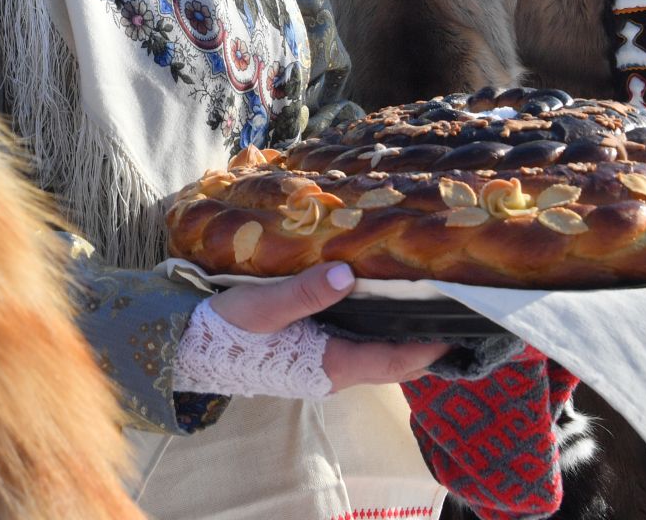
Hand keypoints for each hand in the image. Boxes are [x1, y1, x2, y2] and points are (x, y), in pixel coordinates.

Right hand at [208, 262, 449, 390]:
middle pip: (391, 362)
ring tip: (423, 302)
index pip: (393, 361)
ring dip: (399, 335)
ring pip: (374, 354)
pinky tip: (375, 302)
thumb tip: (349, 273)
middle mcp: (332, 371)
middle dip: (423, 342)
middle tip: (451, 309)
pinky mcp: (307, 354)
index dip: (428, 347)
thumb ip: (306, 292)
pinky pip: (355, 346)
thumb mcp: (263, 305)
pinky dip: (375, 329)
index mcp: (328, 364)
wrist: (187, 347)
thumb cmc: (225, 330)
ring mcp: (319, 365)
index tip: (458, 325)